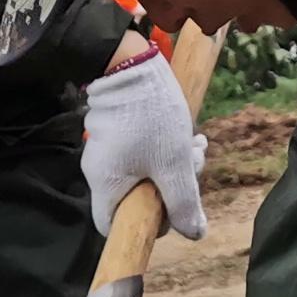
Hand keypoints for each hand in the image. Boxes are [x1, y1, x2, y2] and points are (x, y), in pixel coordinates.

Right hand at [82, 47, 208, 239]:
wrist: (131, 62)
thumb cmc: (150, 118)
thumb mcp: (173, 163)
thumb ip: (183, 202)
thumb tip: (194, 234)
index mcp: (105, 185)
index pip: (111, 226)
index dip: (142, 225)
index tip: (168, 208)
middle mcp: (99, 170)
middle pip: (136, 197)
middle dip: (172, 186)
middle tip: (195, 162)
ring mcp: (106, 149)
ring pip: (144, 171)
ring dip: (174, 162)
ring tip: (197, 142)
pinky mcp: (116, 130)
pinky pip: (141, 151)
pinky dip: (165, 147)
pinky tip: (188, 132)